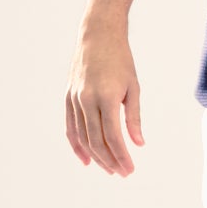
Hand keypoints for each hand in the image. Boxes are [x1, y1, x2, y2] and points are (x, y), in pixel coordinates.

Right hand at [65, 24, 144, 175]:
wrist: (98, 35)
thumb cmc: (120, 60)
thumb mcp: (133, 87)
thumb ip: (133, 117)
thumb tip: (138, 143)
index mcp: (107, 97)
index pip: (113, 136)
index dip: (121, 156)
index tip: (130, 169)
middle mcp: (87, 99)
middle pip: (96, 141)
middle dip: (109, 161)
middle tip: (122, 172)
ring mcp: (75, 99)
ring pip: (82, 137)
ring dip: (95, 156)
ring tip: (108, 168)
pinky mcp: (68, 97)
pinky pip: (71, 127)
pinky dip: (77, 145)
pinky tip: (85, 159)